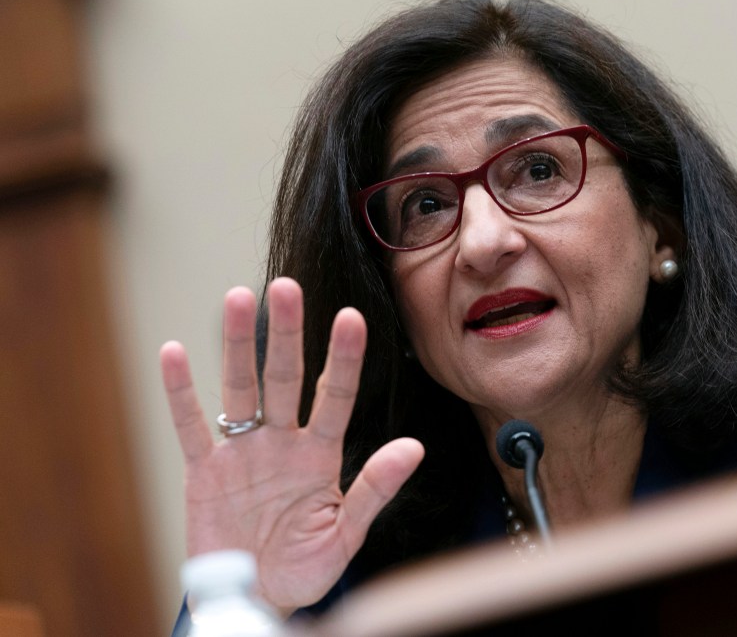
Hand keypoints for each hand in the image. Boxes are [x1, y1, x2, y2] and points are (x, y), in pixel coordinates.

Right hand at [160, 277, 423, 614]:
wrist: (257, 599)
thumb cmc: (304, 568)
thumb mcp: (345, 534)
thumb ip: (375, 490)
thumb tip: (413, 447)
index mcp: (320, 455)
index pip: (333, 396)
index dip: (342, 359)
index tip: (352, 318)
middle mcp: (281, 442)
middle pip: (284, 378)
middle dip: (286, 333)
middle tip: (287, 287)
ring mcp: (242, 453)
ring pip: (240, 389)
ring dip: (236, 345)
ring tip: (238, 297)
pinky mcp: (204, 472)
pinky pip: (190, 427)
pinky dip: (180, 393)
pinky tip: (174, 352)